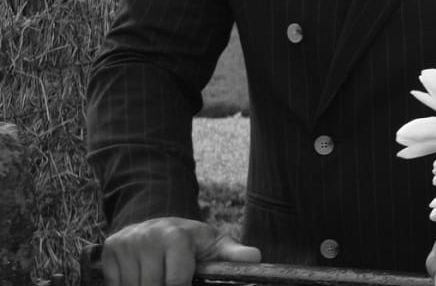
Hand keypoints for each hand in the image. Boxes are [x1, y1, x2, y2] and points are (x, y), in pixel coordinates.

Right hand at [100, 217, 260, 285]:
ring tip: (159, 277)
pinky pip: (115, 284)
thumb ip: (233, 254)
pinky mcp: (110, 249)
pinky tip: (141, 276)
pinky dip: (127, 285)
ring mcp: (127, 242)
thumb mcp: (215, 245)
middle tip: (173, 280)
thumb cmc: (193, 241)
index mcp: (176, 236)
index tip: (184, 285)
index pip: (176, 281)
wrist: (161, 225)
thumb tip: (256, 258)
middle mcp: (148, 236)